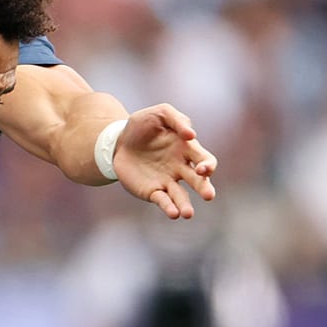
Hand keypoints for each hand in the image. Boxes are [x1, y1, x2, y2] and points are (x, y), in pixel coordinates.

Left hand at [112, 103, 218, 220]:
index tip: (202, 169)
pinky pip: (163, 201)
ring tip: (187, 213)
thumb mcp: (160, 113)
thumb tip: (191, 135)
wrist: (118, 141)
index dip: (208, 166)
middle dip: (204, 188)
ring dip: (185, 205)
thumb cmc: (142, 125)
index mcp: (187, 150)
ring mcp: (167, 181)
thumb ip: (177, 120)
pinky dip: (169, 208)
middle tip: (208, 195)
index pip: (206, 160)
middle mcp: (181, 168)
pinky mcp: (152, 191)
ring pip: (181, 196)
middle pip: (198, 181)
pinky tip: (173, 214)